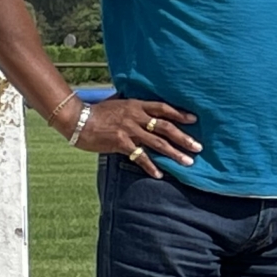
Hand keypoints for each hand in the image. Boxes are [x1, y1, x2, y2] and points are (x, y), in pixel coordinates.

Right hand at [80, 96, 198, 177]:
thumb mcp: (118, 102)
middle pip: (166, 127)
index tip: (195, 120)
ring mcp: (129, 129)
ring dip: (174, 153)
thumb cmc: (98, 112)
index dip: (180, 113)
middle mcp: (136, 116)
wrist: (78, 119)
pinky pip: (139, 156)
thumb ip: (134, 105)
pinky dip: (150, 165)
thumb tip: (145, 105)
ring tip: (188, 162)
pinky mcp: (120, 142)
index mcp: (137, 105)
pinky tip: (159, 174)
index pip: (163, 108)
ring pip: (157, 143)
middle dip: (184, 137)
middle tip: (199, 147)